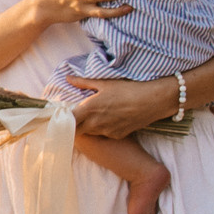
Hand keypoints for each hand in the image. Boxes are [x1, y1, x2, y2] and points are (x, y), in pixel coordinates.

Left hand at [66, 74, 180, 138]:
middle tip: (76, 115)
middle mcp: (95, 123)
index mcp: (89, 109)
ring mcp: (106, 131)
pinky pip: (103, 134)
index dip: (62, 119)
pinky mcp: (116, 135)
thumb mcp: (104, 83)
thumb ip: (83, 82)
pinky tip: (110, 118)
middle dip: (74, 124)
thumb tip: (68, 78)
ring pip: (90, 132)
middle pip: (76, 129)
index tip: (61, 115)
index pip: (67, 121)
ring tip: (95, 114)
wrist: (152, 101)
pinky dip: (102, 128)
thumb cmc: (127, 89)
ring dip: (88, 126)